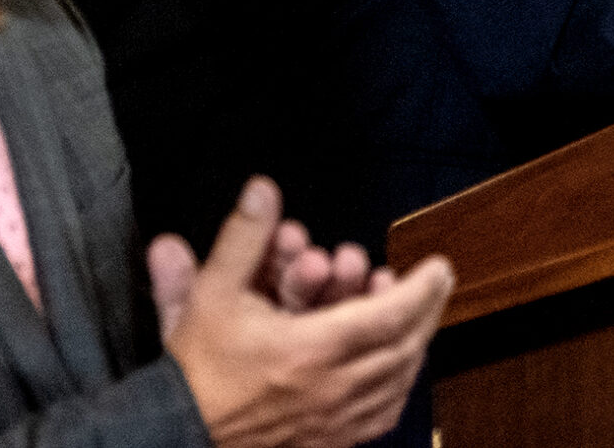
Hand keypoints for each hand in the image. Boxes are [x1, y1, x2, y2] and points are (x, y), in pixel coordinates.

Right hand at [151, 177, 453, 447]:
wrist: (174, 432)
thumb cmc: (196, 368)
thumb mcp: (212, 293)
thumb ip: (242, 239)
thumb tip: (261, 190)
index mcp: (311, 350)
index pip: (388, 316)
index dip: (421, 290)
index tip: (439, 267)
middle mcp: (332, 389)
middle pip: (403, 348)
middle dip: (426, 312)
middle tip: (438, 285)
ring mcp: (333, 422)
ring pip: (397, 383)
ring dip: (414, 347)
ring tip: (420, 319)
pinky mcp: (327, 443)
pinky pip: (379, 417)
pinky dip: (397, 389)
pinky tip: (399, 372)